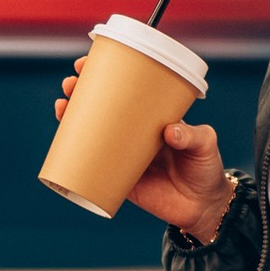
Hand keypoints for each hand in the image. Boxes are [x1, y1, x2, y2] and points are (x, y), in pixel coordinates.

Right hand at [53, 76, 234, 238]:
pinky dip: (75, 157)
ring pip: (91, 133)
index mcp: (151, 117)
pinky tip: (63, 145)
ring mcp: (124, 155)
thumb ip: (193, 136)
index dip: (106, 76)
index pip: (126, 90)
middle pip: (101, 107)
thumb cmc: (206, 168)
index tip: (90, 64)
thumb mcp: (205, 144)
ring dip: (72, 117)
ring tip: (63, 105)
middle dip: (81, 92)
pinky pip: (92, 167)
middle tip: (72, 82)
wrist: (203, 207)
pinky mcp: (119, 180)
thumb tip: (170, 132)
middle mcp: (134, 133)